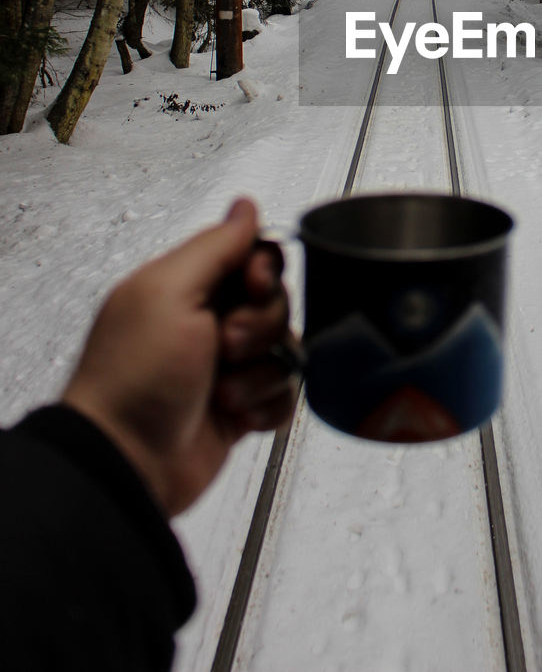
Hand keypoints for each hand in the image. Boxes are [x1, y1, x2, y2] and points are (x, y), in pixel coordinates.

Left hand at [62, 198, 299, 515]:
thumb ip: (215, 246)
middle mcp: (205, 322)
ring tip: (225, 392)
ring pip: (284, 349)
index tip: (253, 286)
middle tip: (226, 345)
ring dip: (262, 372)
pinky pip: (284, 392)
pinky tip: (238, 414)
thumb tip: (245, 206)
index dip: (264, 270)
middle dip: (261, 326)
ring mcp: (224, 368)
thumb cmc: (134, 379)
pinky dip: (268, 405)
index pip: (251, 255)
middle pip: (275, 302)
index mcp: (185, 286)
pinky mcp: (239, 408)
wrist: (127, 464)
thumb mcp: (170, 293)